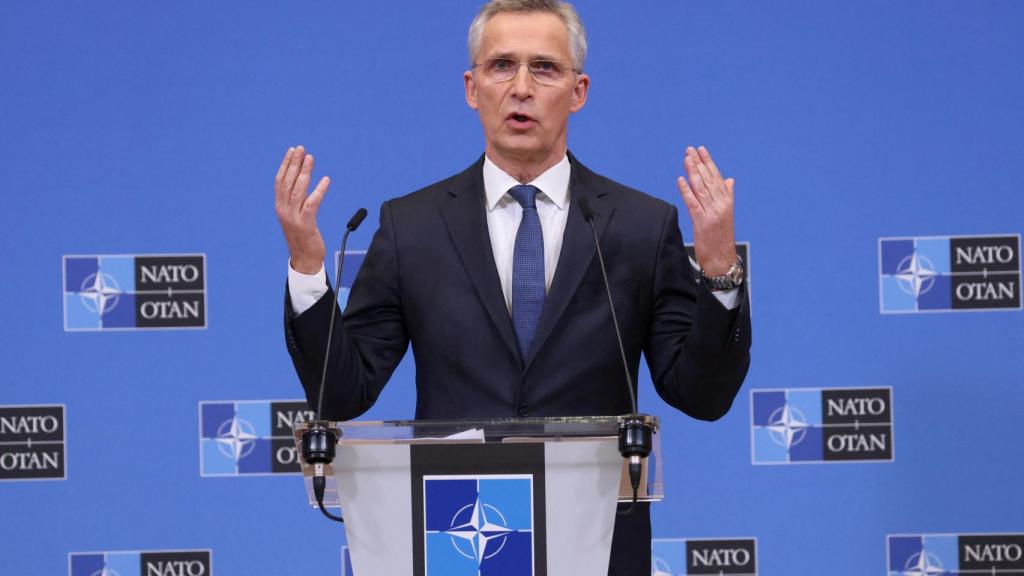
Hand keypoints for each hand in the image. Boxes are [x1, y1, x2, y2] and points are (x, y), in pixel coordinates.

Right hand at [275, 145, 329, 273]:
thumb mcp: (295, 216)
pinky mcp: (306, 224)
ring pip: (298, 190)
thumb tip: (302, 181)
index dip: (286, 164)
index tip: (292, 151)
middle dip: (294, 163)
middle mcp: (284, 210)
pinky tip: (326, 180)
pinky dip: (319, 191)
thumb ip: (296, 200)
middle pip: (288, 182)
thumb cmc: (302, 237)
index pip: (280, 181)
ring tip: (311, 158)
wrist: (304, 259)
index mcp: (280, 207)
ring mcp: (293, 218)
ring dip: (305, 172)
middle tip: (302, 149)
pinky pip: (312, 204)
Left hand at [676, 146, 736, 275]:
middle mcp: (721, 205)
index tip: (702, 150)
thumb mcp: (727, 214)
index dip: (709, 163)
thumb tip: (729, 180)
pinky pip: (693, 203)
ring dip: (693, 172)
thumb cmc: (722, 237)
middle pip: (708, 180)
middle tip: (690, 150)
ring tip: (686, 159)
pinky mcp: (702, 222)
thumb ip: (727, 195)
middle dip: (699, 163)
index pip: (717, 177)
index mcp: (727, 202)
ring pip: (701, 188)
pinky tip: (681, 180)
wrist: (723, 259)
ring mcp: (712, 213)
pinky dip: (686, 190)